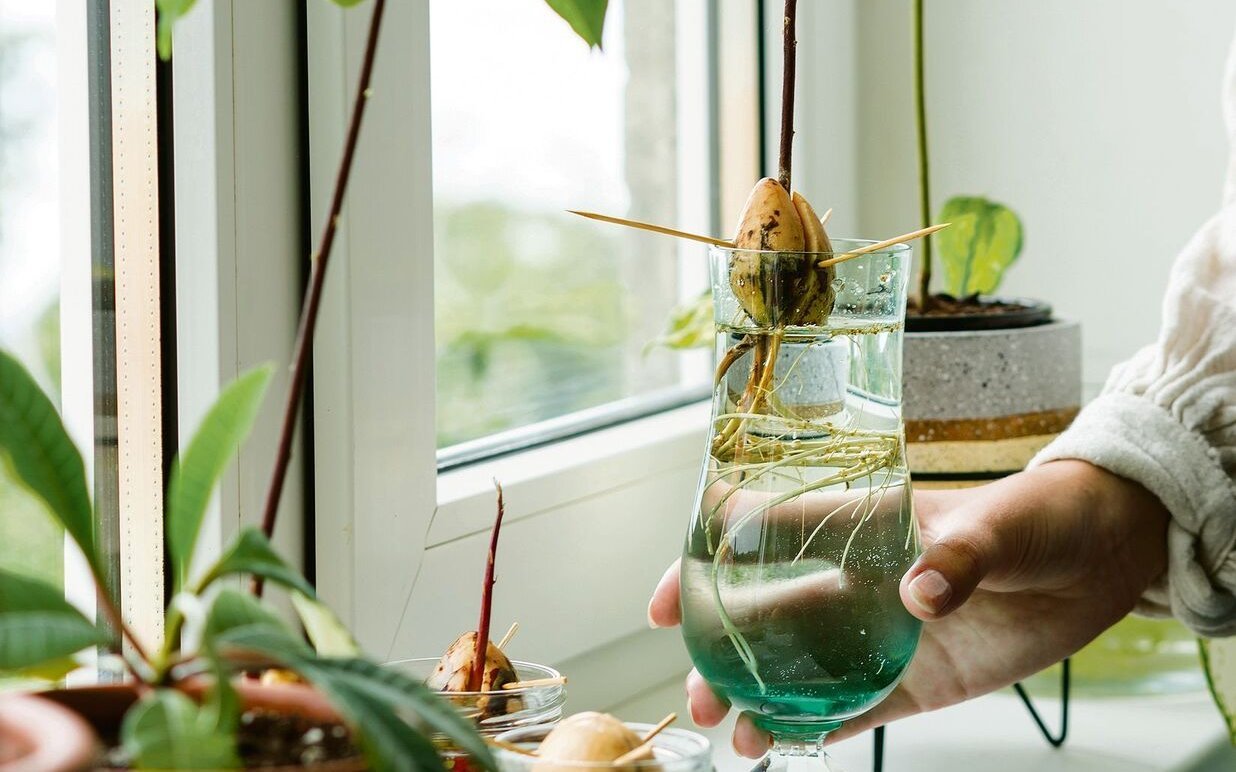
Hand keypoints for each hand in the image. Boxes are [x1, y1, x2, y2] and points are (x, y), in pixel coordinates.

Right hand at [648, 460, 1168, 756]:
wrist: (1102, 557)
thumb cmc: (1043, 515)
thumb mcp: (1003, 525)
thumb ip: (960, 556)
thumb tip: (920, 594)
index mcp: (861, 527)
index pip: (764, 536)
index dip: (704, 561)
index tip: (664, 598)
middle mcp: (857, 582)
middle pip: (767, 616)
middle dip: (720, 651)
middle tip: (695, 690)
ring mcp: (883, 633)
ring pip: (802, 669)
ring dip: (759, 698)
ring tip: (730, 732)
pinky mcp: (918, 678)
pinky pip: (856, 707)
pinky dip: (816, 728)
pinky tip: (780, 746)